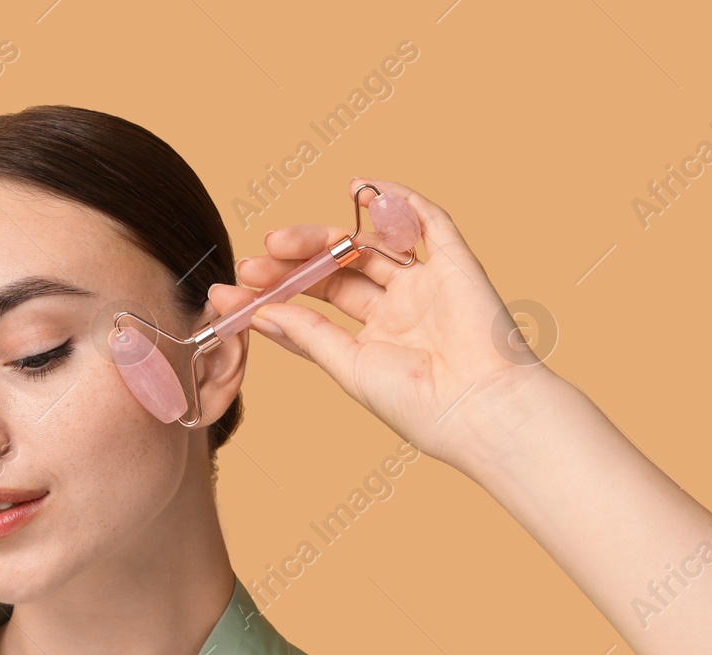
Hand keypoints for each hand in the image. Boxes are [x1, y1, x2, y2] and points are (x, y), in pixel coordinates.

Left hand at [209, 175, 560, 471]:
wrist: (483, 410)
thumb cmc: (419, 405)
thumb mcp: (348, 368)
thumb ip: (308, 335)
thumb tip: (261, 312)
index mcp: (372, 342)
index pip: (314, 308)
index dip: (274, 296)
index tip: (229, 292)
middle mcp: (399, 310)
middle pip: (336, 272)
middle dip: (292, 264)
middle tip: (252, 263)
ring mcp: (426, 285)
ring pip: (369, 246)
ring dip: (323, 237)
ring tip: (279, 240)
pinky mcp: (456, 265)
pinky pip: (429, 222)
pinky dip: (397, 200)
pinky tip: (361, 188)